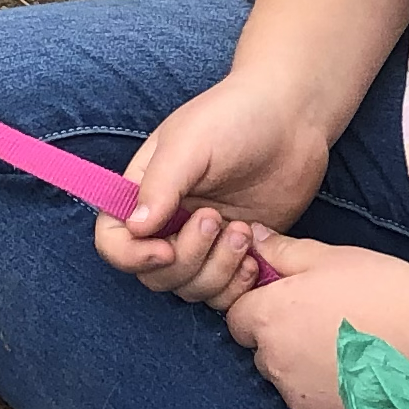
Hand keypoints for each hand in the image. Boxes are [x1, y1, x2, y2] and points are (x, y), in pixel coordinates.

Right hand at [100, 68, 333, 306]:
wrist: (293, 117)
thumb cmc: (236, 116)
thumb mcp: (191, 143)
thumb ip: (161, 185)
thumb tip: (135, 227)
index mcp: (144, 192)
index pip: (114, 241)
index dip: (131, 256)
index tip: (166, 249)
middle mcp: (169, 222)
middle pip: (154, 274)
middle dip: (186, 258)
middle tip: (216, 219)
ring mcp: (204, 241)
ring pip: (190, 288)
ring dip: (215, 270)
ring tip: (241, 230)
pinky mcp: (237, 254)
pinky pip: (224, 293)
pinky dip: (236, 285)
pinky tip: (254, 254)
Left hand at [223, 231, 408, 408]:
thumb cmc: (386, 292)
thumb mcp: (332, 257)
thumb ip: (284, 252)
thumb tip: (251, 237)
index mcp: (271, 319)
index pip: (238, 318)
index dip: (262, 307)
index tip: (295, 302)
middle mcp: (275, 365)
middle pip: (263, 352)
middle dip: (285, 340)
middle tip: (329, 325)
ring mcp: (300, 402)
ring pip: (290, 383)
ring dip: (308, 371)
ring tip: (353, 354)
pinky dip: (332, 399)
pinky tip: (365, 380)